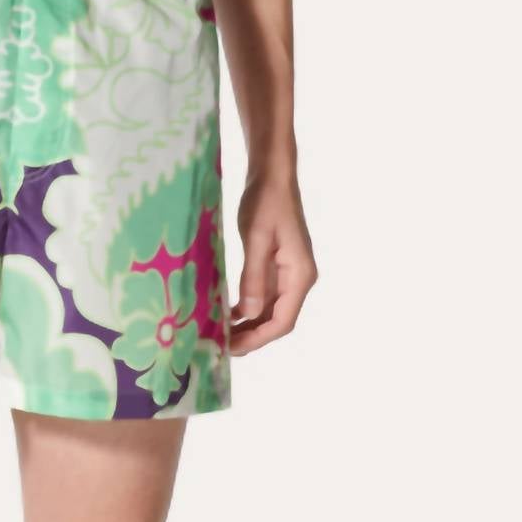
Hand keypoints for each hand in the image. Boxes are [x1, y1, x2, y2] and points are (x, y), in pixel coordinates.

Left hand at [229, 170, 317, 356]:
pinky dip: (250, 305)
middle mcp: (299, 278)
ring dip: (250, 323)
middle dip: (252, 335)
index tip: (233, 348)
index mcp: (299, 275)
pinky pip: (266, 294)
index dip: (258, 338)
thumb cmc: (265, 200)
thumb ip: (254, 275)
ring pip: (271, 308)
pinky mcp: (278, 264)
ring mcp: (290, 272)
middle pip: (278, 319)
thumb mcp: (255, 237)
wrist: (273, 173)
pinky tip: (230, 311)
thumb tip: (250, 313)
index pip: (283, 321)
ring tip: (223, 334)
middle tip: (222, 347)